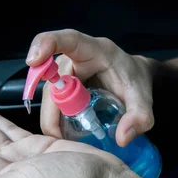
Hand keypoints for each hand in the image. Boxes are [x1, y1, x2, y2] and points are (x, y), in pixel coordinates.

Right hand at [26, 29, 155, 146]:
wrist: (133, 79)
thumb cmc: (136, 82)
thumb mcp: (144, 101)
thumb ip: (140, 118)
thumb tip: (122, 137)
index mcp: (96, 50)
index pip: (68, 39)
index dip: (46, 44)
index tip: (33, 61)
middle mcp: (75, 57)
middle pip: (52, 78)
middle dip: (52, 109)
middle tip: (62, 136)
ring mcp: (65, 70)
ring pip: (48, 94)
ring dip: (52, 117)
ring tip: (66, 138)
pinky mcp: (61, 84)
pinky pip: (51, 101)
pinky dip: (53, 118)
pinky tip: (63, 133)